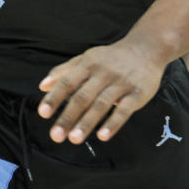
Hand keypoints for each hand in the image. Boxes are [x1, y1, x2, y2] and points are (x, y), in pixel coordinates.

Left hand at [37, 39, 165, 143]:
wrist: (146, 49)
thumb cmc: (111, 58)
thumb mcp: (86, 58)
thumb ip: (64, 71)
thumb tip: (42, 86)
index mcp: (88, 64)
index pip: (68, 82)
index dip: (55, 98)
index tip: (43, 113)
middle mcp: (103, 73)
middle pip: (82, 97)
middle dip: (68, 117)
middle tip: (56, 135)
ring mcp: (121, 83)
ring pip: (101, 105)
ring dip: (87, 123)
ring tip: (74, 139)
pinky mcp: (137, 93)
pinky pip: (124, 110)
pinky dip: (113, 123)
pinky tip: (103, 136)